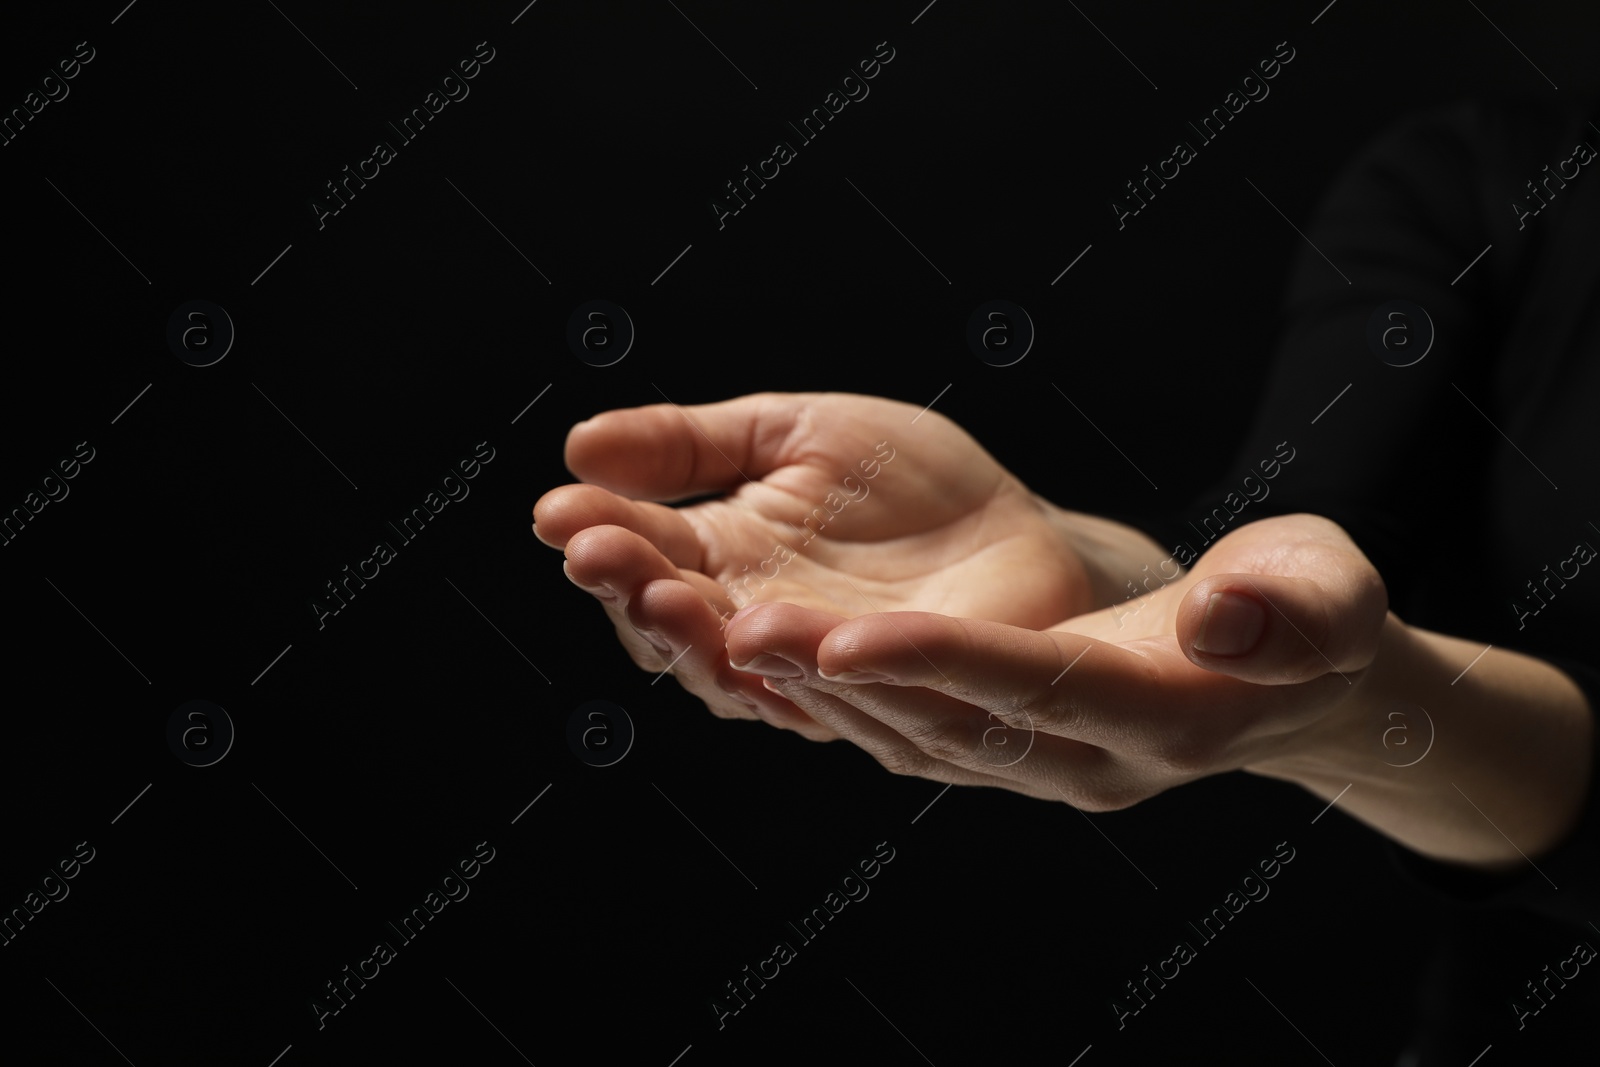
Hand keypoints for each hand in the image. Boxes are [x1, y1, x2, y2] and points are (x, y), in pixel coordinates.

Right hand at [532, 392, 1162, 738]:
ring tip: (669, 593)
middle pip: (675, 628)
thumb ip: (695, 444)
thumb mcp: (795, 434)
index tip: (557, 508)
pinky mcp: (892, 702)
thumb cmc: (908, 485)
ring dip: (700, 639)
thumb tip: (578, 446)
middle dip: (634, 590)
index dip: (599, 536)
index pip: (644, 556)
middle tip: (600, 554)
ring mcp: (819, 677)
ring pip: (744, 676)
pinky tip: (772, 632)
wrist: (1022, 531)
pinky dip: (807, 671)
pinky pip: (842, 698)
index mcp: (723, 561)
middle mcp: (755, 629)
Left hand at [722, 513, 1389, 805]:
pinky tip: (776, 658)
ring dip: (819, 693)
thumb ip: (1293, 606)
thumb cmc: (1308, 611)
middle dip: (841, 679)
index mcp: (1164, 714)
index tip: (844, 634)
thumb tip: (1223, 622)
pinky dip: (842, 701)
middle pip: (950, 723)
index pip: (1039, 688)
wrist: (1286, 682)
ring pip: (915, 737)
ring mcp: (1045, 768)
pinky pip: (914, 735)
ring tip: (726, 635)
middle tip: (734, 627)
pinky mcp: (1013, 754)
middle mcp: (1090, 762)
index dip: (944, 664)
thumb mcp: (1327, 591)